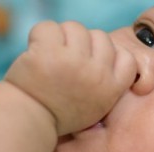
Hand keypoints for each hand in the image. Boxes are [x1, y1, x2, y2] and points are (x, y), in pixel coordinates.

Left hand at [5, 21, 136, 134]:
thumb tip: (107, 57)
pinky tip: (35, 52)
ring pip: (74, 28)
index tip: (92, 62)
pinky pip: (48, 27)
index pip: (126, 57)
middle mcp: (96, 73)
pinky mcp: (49, 52)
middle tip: (64, 61)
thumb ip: (106, 84)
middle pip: (100, 36)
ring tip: (49, 58)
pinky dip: (38, 36)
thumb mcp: (96, 107)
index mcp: (111, 88)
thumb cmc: (58, 115)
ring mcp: (73, 61)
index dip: (109, 54)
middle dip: (82, 44)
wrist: (27, 122)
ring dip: (59, 38)